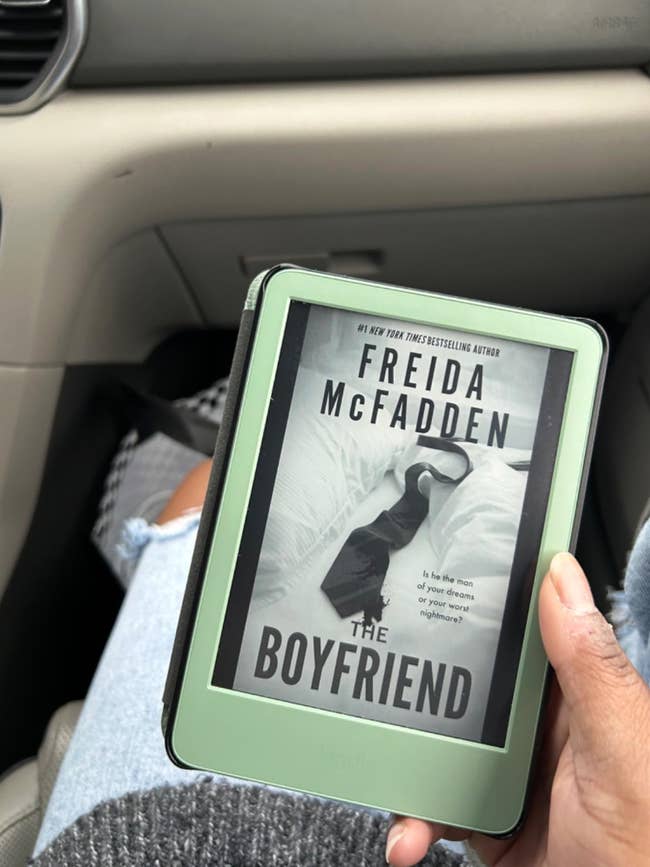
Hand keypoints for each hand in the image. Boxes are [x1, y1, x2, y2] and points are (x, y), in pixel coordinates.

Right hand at [386, 553, 649, 866]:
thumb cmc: (644, 854)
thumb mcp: (620, 755)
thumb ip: (590, 670)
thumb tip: (561, 575)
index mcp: (579, 701)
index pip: (524, 635)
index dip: (479, 609)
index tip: (429, 583)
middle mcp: (540, 734)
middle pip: (467, 689)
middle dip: (422, 695)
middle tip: (386, 694)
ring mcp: (510, 779)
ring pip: (442, 747)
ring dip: (409, 767)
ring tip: (399, 797)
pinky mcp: (488, 823)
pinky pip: (436, 804)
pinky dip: (414, 817)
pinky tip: (408, 836)